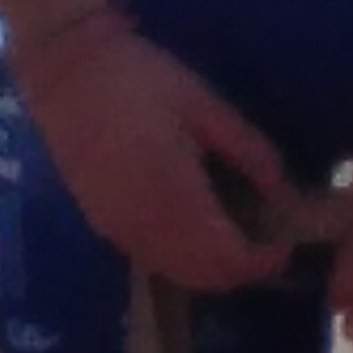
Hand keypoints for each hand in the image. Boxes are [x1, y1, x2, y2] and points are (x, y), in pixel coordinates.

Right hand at [14, 19, 291, 296]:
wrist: (67, 74)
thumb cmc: (141, 79)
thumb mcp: (203, 103)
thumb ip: (245, 147)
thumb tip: (281, 186)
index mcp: (175, 198)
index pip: (226, 259)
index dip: (261, 261)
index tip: (285, 244)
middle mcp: (145, 228)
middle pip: (202, 277)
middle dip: (239, 270)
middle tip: (266, 240)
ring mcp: (119, 231)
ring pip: (175, 274)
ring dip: (210, 269)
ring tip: (238, 233)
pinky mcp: (102, 225)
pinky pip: (152, 260)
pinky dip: (182, 260)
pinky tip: (198, 228)